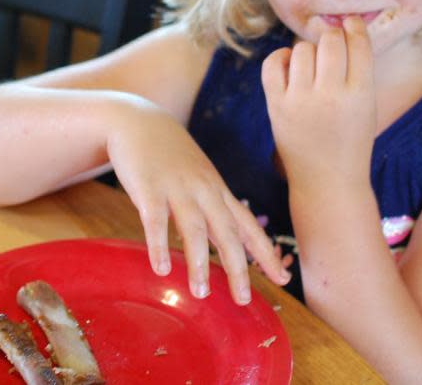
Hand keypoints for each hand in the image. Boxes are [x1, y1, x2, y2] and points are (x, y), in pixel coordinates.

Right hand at [106, 97, 290, 304]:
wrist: (138, 121)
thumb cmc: (172, 156)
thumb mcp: (200, 179)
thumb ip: (212, 209)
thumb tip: (228, 244)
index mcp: (217, 191)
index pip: (248, 225)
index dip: (266, 252)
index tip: (282, 278)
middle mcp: (203, 190)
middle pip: (227, 231)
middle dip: (238, 267)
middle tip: (242, 299)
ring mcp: (176, 188)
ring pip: (193, 227)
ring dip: (198, 261)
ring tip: (200, 292)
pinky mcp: (147, 188)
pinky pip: (154, 220)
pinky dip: (158, 245)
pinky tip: (161, 269)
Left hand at [260, 16, 375, 187]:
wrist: (326, 182)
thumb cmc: (350, 142)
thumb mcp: (367, 107)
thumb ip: (357, 72)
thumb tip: (340, 30)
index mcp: (360, 94)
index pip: (358, 44)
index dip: (354, 28)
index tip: (350, 23)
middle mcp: (330, 95)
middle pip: (330, 42)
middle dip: (333, 38)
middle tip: (332, 46)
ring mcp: (300, 101)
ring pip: (302, 49)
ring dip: (308, 50)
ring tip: (313, 65)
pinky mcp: (276, 106)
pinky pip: (272, 64)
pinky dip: (281, 58)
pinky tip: (290, 64)